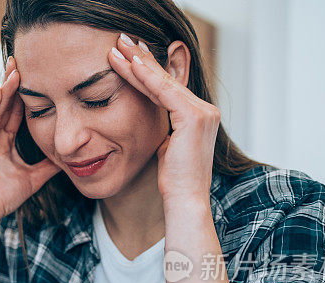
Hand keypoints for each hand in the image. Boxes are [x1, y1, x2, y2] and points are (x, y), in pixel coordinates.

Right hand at [0, 56, 60, 226]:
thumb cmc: (4, 197)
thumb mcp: (34, 176)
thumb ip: (50, 164)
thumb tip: (73, 156)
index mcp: (4, 140)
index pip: (15, 111)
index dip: (25, 94)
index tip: (38, 75)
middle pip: (3, 104)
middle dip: (13, 84)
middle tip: (23, 60)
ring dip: (3, 90)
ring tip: (14, 71)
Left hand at [108, 34, 219, 203]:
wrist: (186, 200)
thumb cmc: (174, 182)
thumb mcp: (167, 149)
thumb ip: (165, 132)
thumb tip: (153, 125)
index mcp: (199, 116)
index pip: (166, 88)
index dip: (146, 72)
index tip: (127, 57)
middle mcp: (206, 110)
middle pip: (166, 80)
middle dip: (141, 59)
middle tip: (121, 41)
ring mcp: (203, 112)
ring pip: (163, 82)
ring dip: (138, 63)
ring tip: (118, 46)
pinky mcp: (194, 117)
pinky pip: (164, 92)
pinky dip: (146, 77)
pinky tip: (130, 64)